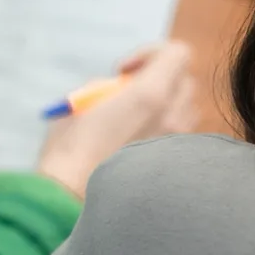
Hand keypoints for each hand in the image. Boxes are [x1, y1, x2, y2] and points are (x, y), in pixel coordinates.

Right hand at [36, 42, 199, 197]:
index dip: (151, 53)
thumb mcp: (79, 104)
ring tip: (132, 118)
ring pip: (186, 108)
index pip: (177, 53)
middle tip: (126, 93)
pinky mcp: (171, 164)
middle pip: (185, 79)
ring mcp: (174, 142)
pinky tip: (134, 143)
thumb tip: (118, 89)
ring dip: (164, 104)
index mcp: (150, 94)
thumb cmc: (69, 152)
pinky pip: (179, 135)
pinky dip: (163, 129)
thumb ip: (105, 87)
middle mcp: (171, 116)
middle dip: (158, 79)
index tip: (123, 71)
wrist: (71, 202)